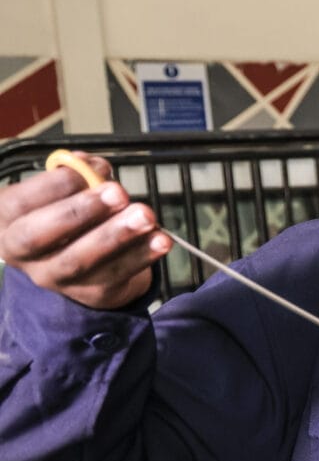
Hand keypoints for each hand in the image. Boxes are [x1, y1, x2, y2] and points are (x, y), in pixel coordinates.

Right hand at [0, 152, 169, 310]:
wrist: (85, 263)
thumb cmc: (70, 214)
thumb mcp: (67, 189)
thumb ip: (80, 173)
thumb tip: (93, 167)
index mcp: (8, 220)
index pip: (18, 205)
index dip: (52, 186)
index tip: (88, 170)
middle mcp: (23, 253)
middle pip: (38, 237)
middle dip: (80, 212)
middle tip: (117, 193)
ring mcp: (54, 277)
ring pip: (79, 261)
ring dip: (116, 235)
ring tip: (145, 215)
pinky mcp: (90, 293)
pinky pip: (115, 275)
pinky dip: (141, 256)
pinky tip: (160, 239)